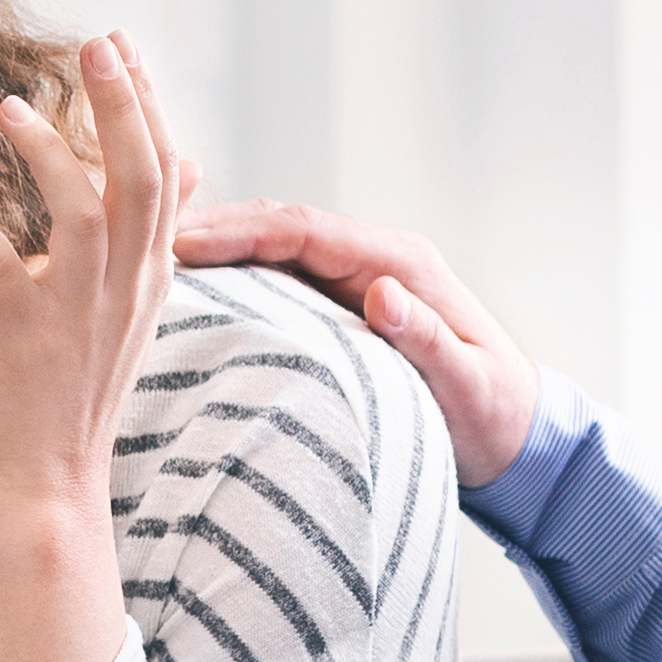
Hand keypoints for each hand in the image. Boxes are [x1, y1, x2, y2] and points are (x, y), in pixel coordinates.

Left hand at [0, 33, 186, 661]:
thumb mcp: (121, 312)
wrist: (45, 498)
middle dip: (124, 104)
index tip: (120, 48)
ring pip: (90, 212)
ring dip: (53, 154)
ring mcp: (82, 317)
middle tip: (100, 42)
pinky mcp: (28, 343)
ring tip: (13, 109)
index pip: (166, 174)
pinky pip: (3, 269)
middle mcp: (126, 290)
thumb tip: (189, 167)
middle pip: (144, 177)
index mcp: (146, 278)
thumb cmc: (64, 400)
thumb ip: (147, 238)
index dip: (146, 106)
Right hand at [172, 200, 535, 488]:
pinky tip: (195, 291)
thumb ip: (427, 339)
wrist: (517, 435)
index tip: (182, 243)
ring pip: (275, 247)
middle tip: (144, 242)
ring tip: (152, 260)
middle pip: (281, 226)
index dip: (242, 231)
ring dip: (220, 247)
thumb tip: (383, 293)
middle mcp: (375, 261)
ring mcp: (357, 280)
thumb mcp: (467, 384)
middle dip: (215, 228)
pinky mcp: (344, 305)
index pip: (306, 230)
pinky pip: (281, 277)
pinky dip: (236, 274)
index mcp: (400, 265)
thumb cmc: (493, 415)